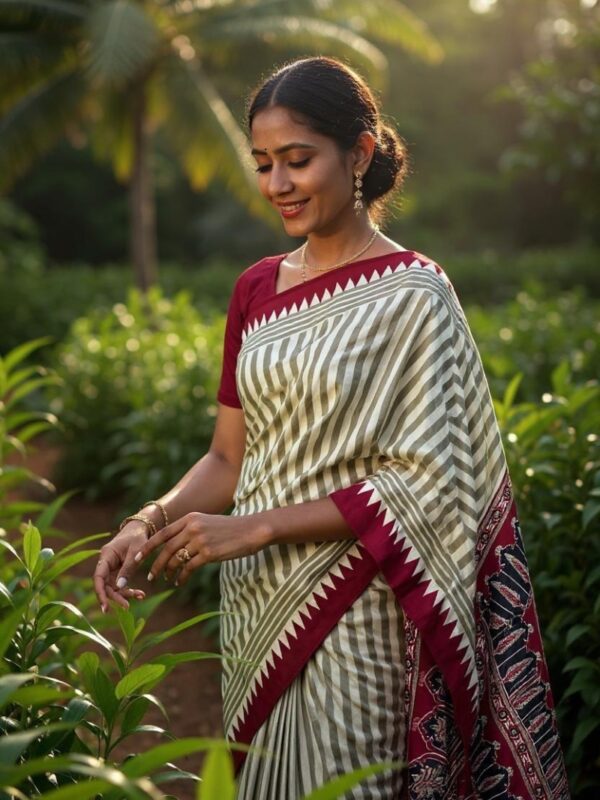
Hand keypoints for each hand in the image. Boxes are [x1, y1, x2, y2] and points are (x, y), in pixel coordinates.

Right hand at [94, 522, 147, 612]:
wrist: (140, 529)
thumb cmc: (137, 537)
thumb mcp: (136, 551)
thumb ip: (128, 568)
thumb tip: (120, 586)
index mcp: (106, 556)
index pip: (98, 577)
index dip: (100, 593)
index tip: (106, 607)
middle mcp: (105, 563)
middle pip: (105, 585)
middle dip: (115, 597)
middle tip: (127, 607)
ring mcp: (110, 567)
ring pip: (112, 586)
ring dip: (124, 594)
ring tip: (140, 596)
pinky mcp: (117, 571)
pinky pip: (119, 584)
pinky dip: (128, 589)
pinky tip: (140, 594)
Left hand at [133, 512, 271, 586]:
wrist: (252, 530)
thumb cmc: (231, 529)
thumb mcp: (208, 523)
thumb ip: (191, 530)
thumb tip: (176, 547)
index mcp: (190, 518)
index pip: (162, 533)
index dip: (147, 547)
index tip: (137, 557)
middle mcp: (192, 527)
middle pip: (166, 549)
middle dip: (155, 564)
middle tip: (151, 576)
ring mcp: (200, 540)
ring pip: (175, 559)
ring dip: (168, 572)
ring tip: (166, 580)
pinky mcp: (209, 553)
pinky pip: (188, 568)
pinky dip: (181, 577)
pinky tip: (180, 582)